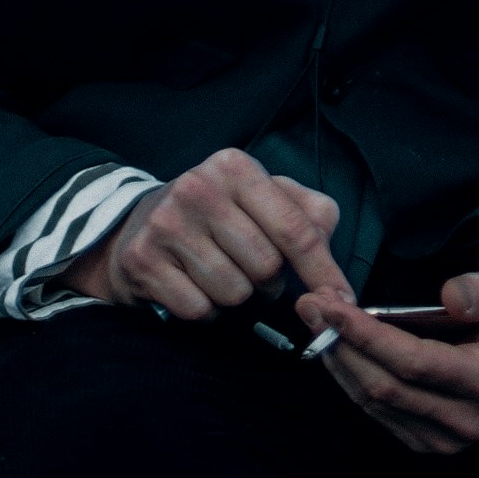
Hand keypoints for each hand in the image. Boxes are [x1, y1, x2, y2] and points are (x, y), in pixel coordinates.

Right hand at [73, 150, 356, 329]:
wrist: (137, 225)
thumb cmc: (219, 215)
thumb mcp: (265, 199)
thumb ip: (310, 217)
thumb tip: (331, 266)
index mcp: (235, 167)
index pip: (295, 230)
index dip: (323, 271)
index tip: (341, 300)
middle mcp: (198, 188)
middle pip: (266, 266)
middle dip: (268, 281)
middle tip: (251, 269)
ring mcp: (165, 224)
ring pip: (234, 292)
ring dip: (235, 296)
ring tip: (220, 273)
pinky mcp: (142, 260)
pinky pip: (198, 309)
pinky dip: (205, 310)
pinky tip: (193, 287)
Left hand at [313, 266, 478, 455]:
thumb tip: (450, 296)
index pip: (414, 362)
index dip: (365, 335)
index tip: (329, 304)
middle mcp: (468, 422)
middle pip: (385, 386)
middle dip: (340, 344)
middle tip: (310, 304)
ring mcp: (446, 441)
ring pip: (373, 401)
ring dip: (338, 359)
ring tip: (318, 319)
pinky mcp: (427, 443)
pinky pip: (376, 411)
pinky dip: (350, 377)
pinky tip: (338, 346)